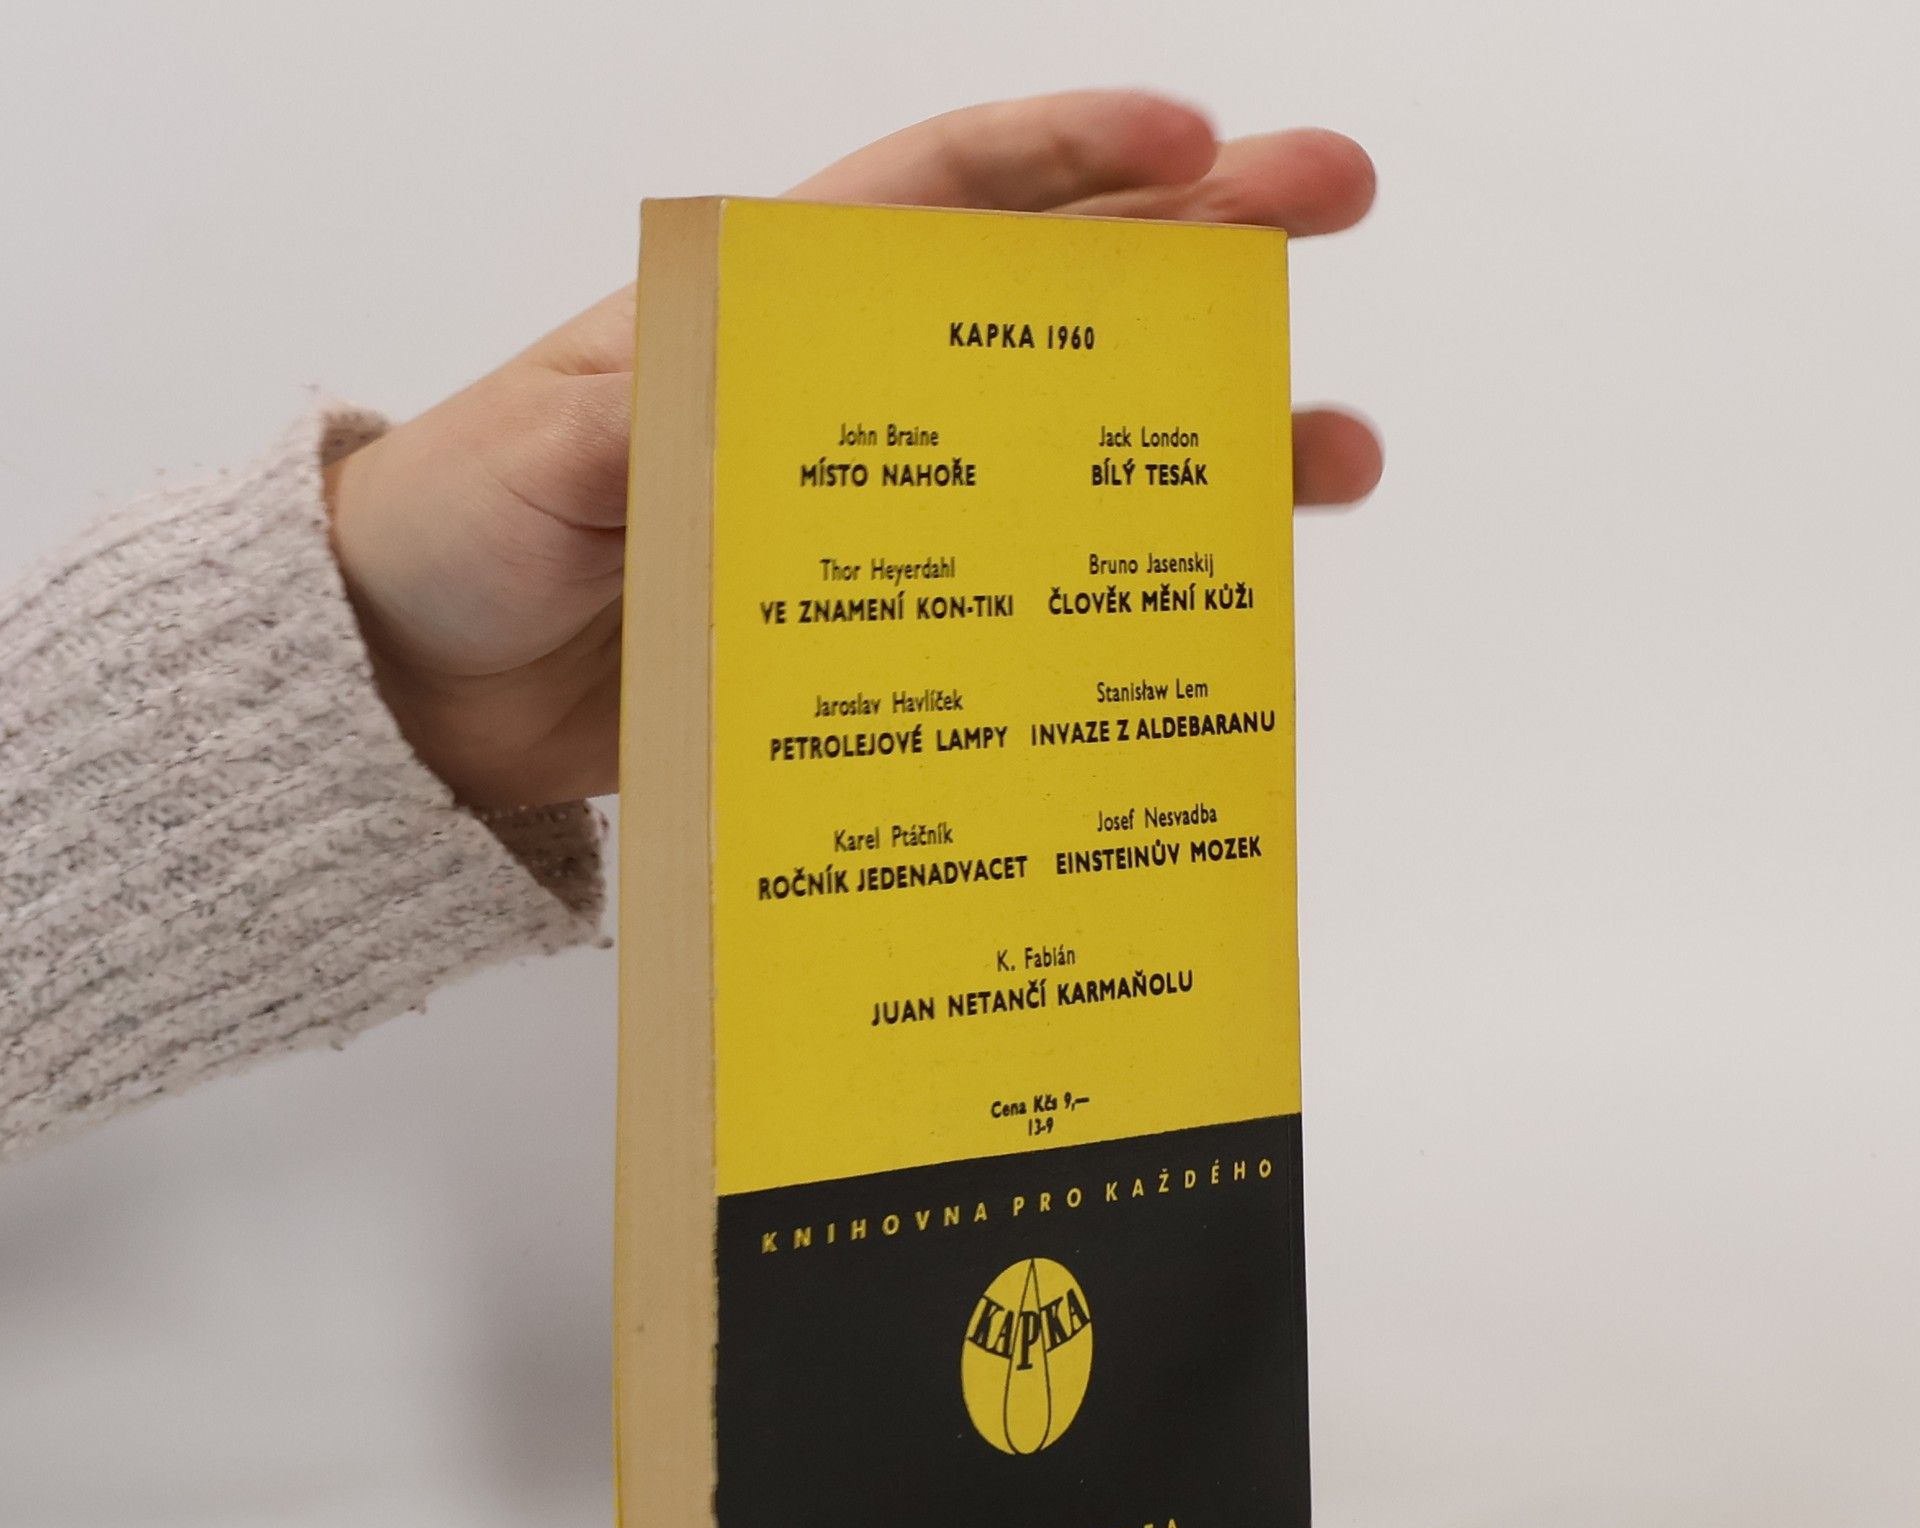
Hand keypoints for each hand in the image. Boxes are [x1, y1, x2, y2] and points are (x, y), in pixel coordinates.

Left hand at [325, 91, 1381, 808]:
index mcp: (772, 315)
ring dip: (1198, 449)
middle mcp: (854, 406)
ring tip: (1328, 457)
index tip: (1194, 136)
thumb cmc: (460, 534)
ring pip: (1068, 461)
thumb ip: (637, 422)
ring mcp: (881, 520)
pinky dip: (1107, 606)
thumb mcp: (538, 455)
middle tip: (1327, 211)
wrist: (425, 692)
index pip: (941, 198)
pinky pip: (1018, 602)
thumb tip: (717, 401)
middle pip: (1052, 308)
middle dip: (1196, 251)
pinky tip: (1194, 614)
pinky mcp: (879, 634)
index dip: (1070, 154)